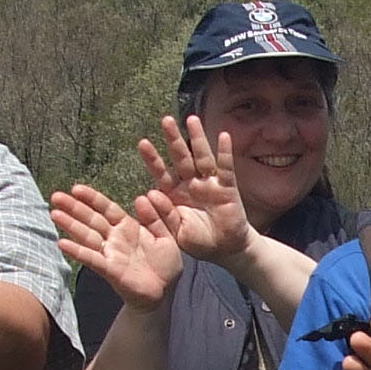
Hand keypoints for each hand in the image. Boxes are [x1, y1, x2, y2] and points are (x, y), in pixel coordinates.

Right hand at [50, 183, 183, 311]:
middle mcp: (115, 239)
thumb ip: (157, 217)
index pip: (107, 209)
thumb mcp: (167, 236)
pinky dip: (77, 251)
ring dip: (70, 225)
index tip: (76, 189)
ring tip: (54, 214)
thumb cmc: (165, 265)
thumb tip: (142, 197)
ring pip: (87, 236)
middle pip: (91, 219)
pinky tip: (62, 244)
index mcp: (128, 227)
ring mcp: (110, 254)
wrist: (164, 293)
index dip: (92, 198)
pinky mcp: (111, 270)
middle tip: (55, 197)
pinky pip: (92, 259)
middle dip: (73, 208)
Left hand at [136, 117, 257, 265]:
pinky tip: (223, 136)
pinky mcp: (227, 187)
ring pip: (202, 157)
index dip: (153, 158)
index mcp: (174, 194)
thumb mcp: (175, 233)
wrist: (225, 250)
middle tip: (166, 120)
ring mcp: (209, 184)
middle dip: (174, 139)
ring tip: (192, 119)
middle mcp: (191, 184)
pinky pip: (226, 167)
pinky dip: (225, 152)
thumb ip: (162, 216)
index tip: (142, 143)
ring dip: (198, 138)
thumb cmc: (198, 241)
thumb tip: (149, 194)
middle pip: (181, 157)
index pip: (161, 172)